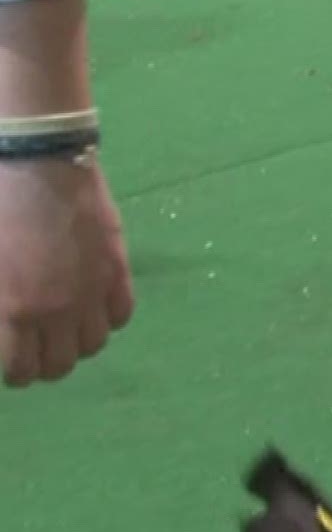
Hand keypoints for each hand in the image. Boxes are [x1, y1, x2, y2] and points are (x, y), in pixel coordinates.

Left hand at [0, 157, 134, 386]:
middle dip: (42, 363)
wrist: (38, 161)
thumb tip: (5, 318)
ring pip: (93, 346)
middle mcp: (57, 312)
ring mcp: (92, 291)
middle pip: (59, 366)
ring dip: (75, 342)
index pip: (20, 369)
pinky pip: (119, 316)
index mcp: (14, 309)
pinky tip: (88, 304)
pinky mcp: (116, 271)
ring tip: (62, 326)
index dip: (13, 370)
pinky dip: (103, 318)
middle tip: (31, 346)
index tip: (9, 357)